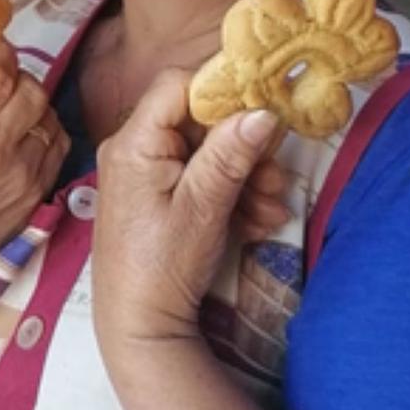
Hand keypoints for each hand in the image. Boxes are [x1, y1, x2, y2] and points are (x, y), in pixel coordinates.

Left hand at [93, 70, 282, 362]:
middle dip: (244, 146)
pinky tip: (258, 220)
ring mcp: (145, 172)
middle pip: (199, 121)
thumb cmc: (162, 266)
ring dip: (246, 174)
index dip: (223, 89)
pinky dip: (232, 192)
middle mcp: (134, 148)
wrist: (138, 324)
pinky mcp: (158, 194)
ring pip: (207, 151)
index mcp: (134, 142)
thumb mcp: (203, 208)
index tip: (264, 108)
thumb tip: (261, 111)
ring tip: (270, 207)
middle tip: (275, 176)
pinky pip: (200, 176)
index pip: (178, 85)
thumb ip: (229, 155)